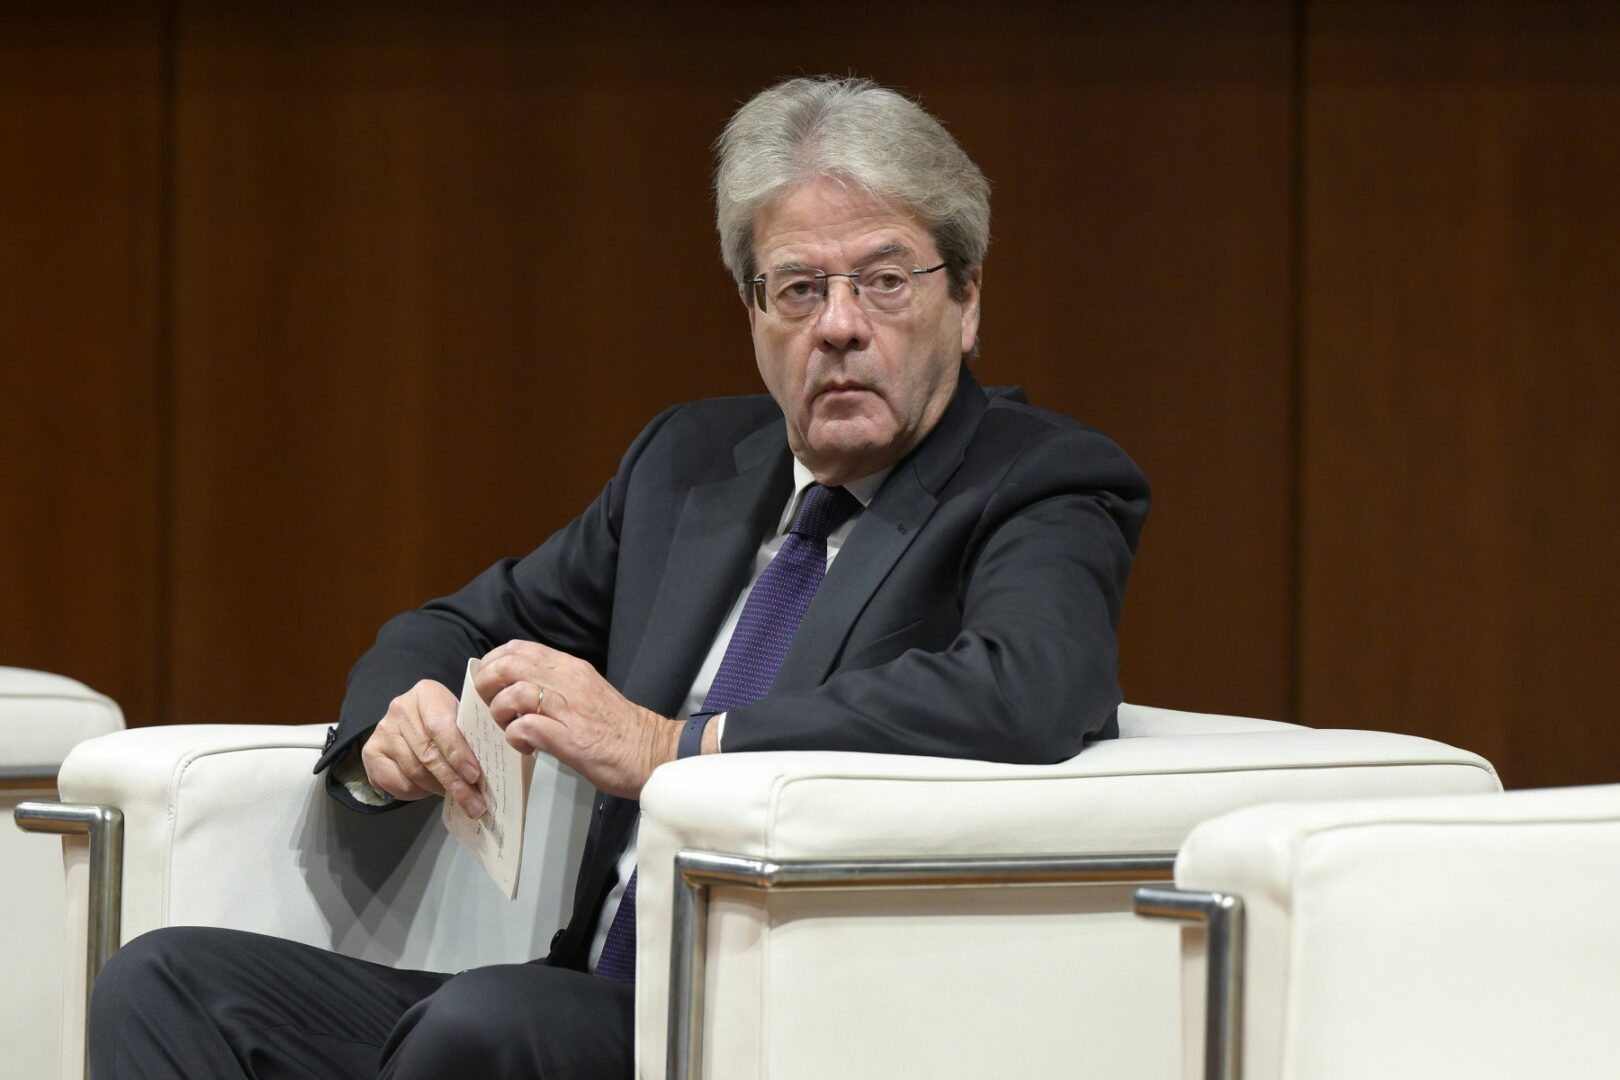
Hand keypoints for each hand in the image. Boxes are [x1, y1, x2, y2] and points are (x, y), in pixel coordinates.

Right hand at [360, 679, 486, 817]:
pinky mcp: (371, 751)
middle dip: (454, 782)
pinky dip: (416, 793)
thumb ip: (469, 736)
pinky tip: (429, 791)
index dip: (458, 754)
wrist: (411, 721)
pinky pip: (397, 782)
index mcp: (427, 693)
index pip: (441, 727)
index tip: (474, 776)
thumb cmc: (444, 722)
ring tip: (458, 797)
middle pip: (428, 754)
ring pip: (414, 771)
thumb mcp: (459, 719)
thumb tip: (491, 772)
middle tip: (474, 804)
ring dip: (438, 789)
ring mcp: (382, 730)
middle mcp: (400, 708)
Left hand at [477, 640, 678, 798]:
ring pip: (513, 693)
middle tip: (491, 706)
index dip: (492, 663)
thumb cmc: (618, 728)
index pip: (517, 648)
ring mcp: (569, 708)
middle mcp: (569, 681)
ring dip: (500, 713)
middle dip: (487, 685)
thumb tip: (519, 689)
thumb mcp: (585, 692)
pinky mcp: (570, 737)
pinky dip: (516, 737)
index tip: (490, 683)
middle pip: (508, 665)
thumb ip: (556, 685)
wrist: (652, 751)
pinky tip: (525, 747)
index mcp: (571, 667)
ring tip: (509, 728)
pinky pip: (526, 727)